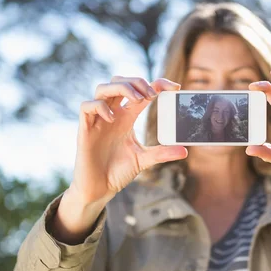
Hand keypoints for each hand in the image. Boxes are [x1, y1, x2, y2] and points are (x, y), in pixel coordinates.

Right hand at [69, 76, 186, 205]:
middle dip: (136, 82)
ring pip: (103, 88)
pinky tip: (113, 119)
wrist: (99, 189)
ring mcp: (98, 120)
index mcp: (126, 117)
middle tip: (152, 94)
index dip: (156, 83)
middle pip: (119, 81)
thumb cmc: (117, 172)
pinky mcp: (85, 129)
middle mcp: (112, 114)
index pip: (140, 91)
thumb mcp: (144, 160)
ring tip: (137, 100)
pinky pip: (87, 106)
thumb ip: (162, 153)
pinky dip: (100, 107)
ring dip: (121, 87)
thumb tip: (185, 151)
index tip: (174, 88)